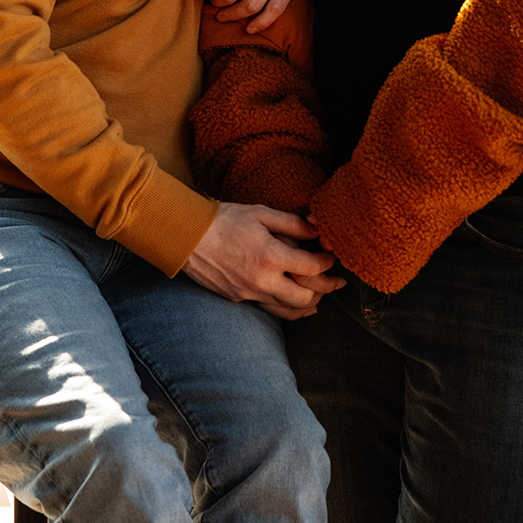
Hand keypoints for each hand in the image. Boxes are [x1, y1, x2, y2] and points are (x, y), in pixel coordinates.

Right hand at [182, 202, 343, 319]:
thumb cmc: (223, 220)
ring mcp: (250, 293)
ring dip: (310, 301)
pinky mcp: (239, 299)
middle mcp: (263, 280)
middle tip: (337, 280)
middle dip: (326, 287)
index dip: (327, 262)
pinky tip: (299, 305)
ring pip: (290, 308)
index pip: (312, 267)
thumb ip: (292, 223)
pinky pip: (271, 309)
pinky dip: (289, 309)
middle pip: (307, 294)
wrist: (186, 237)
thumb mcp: (261, 213)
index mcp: (271, 256)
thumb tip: (317, 229)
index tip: (331, 256)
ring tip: (322, 294)